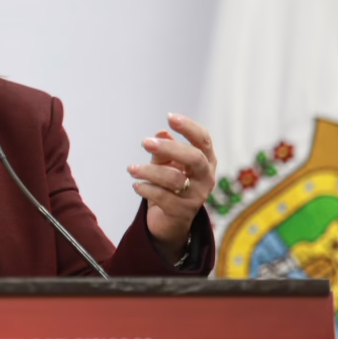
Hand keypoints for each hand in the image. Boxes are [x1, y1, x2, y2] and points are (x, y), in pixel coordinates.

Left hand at [127, 114, 216, 259]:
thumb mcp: (165, 164)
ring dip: (149, 171)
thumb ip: (163, 150)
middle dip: (169, 148)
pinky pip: (163, 197)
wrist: (170, 221)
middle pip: (194, 158)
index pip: (203, 140)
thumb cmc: (169, 185)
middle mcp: (206, 178)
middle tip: (144, 142)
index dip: (189, 128)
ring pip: (174, 179)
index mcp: (206, 161)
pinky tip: (136, 185)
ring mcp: (197, 196)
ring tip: (131, 168)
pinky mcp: (183, 212)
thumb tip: (161, 133)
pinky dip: (146, 189)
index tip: (170, 117)